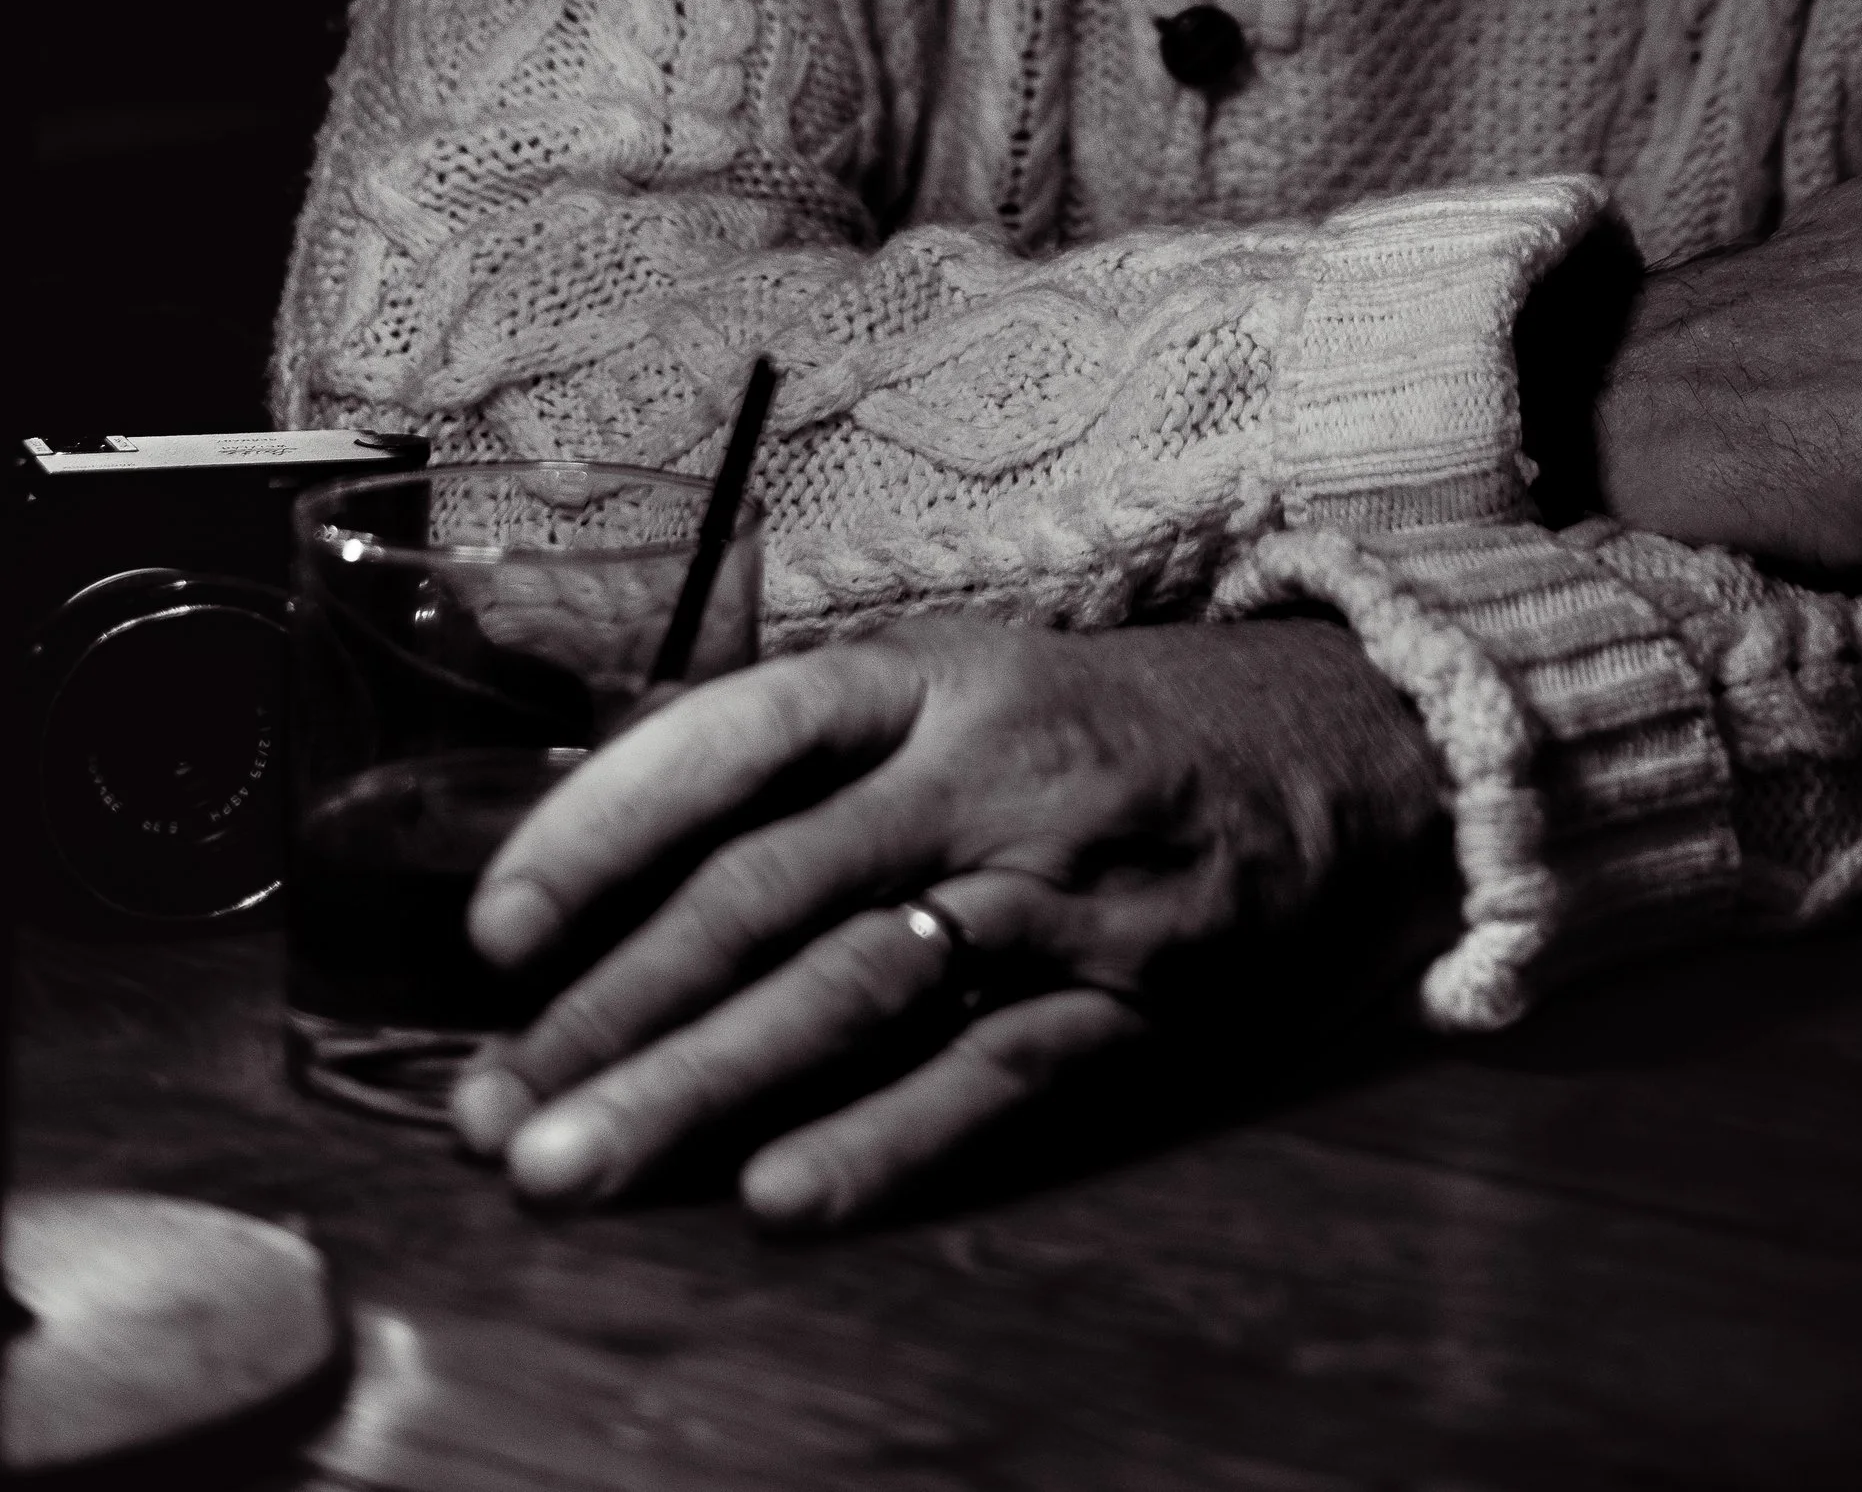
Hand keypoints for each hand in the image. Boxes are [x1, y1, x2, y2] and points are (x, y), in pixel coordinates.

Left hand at [448, 613, 1453, 1228]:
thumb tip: (602, 798)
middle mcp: (985, 772)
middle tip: (493, 1113)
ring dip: (698, 1089)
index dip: (609, 818)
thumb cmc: (1113, 725)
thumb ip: (805, 737)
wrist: (1355, 750)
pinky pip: (993, 1076)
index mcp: (930, 676)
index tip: (498, 927)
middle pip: (771, 889)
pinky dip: (883, 1142)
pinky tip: (779, 1198)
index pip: (741, 727)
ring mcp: (1063, 889)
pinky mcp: (1136, 1000)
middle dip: (615, 1008)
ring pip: (854, 992)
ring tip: (576, 1166)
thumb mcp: (967, 677)